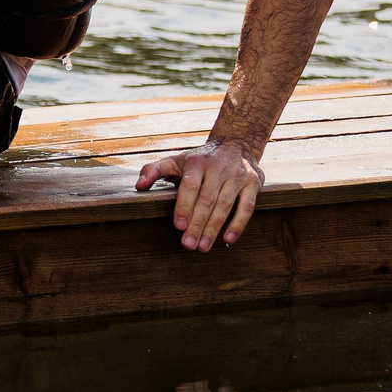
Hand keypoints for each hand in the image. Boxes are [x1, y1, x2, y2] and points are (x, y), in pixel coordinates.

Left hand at [136, 138, 261, 251]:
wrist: (236, 144)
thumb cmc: (199, 160)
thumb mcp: (176, 161)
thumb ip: (154, 170)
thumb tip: (139, 185)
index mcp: (197, 162)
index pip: (190, 186)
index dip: (184, 206)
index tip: (178, 226)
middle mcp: (218, 168)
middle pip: (207, 199)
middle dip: (197, 224)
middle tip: (188, 245)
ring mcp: (237, 175)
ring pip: (226, 205)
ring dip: (214, 228)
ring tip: (203, 247)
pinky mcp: (253, 183)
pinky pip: (247, 206)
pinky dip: (238, 223)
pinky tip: (228, 239)